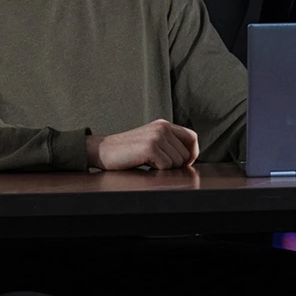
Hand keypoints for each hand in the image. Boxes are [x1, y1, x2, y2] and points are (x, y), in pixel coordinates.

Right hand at [85, 119, 199, 170]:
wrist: (103, 150)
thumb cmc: (127, 150)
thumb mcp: (151, 140)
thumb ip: (168, 143)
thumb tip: (190, 157)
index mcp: (164, 124)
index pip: (192, 137)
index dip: (192, 153)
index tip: (185, 163)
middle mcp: (163, 127)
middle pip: (186, 154)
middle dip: (176, 164)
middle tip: (157, 164)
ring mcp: (157, 136)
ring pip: (177, 162)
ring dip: (165, 168)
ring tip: (149, 162)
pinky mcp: (150, 147)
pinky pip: (166, 167)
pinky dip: (156, 170)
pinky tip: (144, 164)